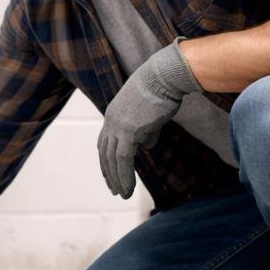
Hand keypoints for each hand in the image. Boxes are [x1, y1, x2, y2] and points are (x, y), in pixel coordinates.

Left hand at [96, 39, 200, 198]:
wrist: (165, 75)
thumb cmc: (163, 89)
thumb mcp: (151, 113)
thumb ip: (146, 130)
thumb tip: (146, 146)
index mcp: (113, 114)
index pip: (104, 142)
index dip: (106, 160)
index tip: (110, 174)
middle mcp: (110, 120)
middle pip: (104, 153)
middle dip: (109, 173)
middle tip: (115, 190)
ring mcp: (117, 125)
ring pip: (112, 160)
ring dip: (117, 180)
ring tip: (123, 194)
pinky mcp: (128, 131)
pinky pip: (123, 160)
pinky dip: (125, 177)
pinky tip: (129, 189)